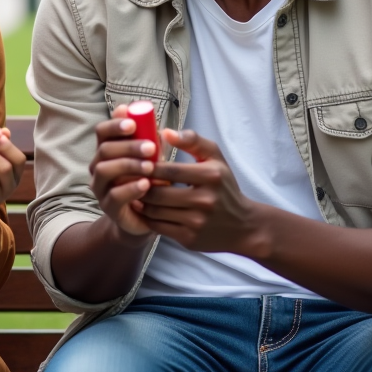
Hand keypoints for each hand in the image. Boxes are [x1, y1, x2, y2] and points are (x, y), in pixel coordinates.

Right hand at [89, 105, 159, 237]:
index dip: (114, 124)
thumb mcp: (150, 158)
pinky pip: (114, 196)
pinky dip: (130, 188)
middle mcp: (98, 166)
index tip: (133, 124)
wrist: (143, 217)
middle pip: (104, 149)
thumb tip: (162, 126)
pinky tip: (146, 185)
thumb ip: (151, 141)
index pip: (102, 131)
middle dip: (127, 146)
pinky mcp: (108, 207)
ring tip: (150, 167)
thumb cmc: (147, 180)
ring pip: (103, 170)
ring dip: (127, 165)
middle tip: (151, 147)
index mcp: (108, 151)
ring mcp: (101, 187)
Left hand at [130, 129, 263, 254]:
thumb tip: (164, 132)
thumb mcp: (215, 158)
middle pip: (158, 193)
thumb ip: (192, 141)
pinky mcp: (189, 239)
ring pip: (155, 211)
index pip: (169, 169)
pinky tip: (143, 209)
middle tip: (130, 179)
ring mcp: (197, 222)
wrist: (242, 225)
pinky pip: (158, 227)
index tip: (138, 162)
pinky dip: (146, 218)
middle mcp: (205, 200)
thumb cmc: (224, 186)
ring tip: (132, 192)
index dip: (148, 166)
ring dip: (140, 202)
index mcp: (211, 176)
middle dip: (141, 186)